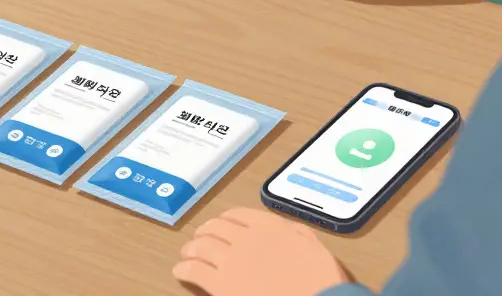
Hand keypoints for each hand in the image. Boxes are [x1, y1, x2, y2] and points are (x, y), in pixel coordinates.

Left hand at [175, 208, 348, 295]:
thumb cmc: (320, 280)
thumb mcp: (313, 247)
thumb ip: (297, 234)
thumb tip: (286, 229)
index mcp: (269, 227)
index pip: (237, 215)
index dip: (224, 220)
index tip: (219, 225)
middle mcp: (246, 238)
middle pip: (214, 228)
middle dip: (204, 232)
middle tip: (199, 239)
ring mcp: (231, 261)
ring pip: (200, 247)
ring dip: (190, 249)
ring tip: (186, 254)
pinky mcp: (221, 285)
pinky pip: (194, 271)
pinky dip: (184, 269)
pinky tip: (181, 272)